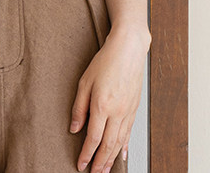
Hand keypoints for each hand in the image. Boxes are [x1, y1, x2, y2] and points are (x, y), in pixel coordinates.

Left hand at [69, 28, 149, 172]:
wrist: (129, 49)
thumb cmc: (106, 61)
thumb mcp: (84, 82)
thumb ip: (79, 107)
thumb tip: (75, 128)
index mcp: (102, 105)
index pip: (93, 138)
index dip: (86, 154)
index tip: (80, 165)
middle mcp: (118, 112)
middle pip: (108, 145)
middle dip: (100, 162)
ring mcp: (128, 111)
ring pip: (120, 141)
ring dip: (112, 158)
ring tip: (106, 169)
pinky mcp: (134, 108)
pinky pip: (129, 132)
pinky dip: (124, 146)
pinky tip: (121, 154)